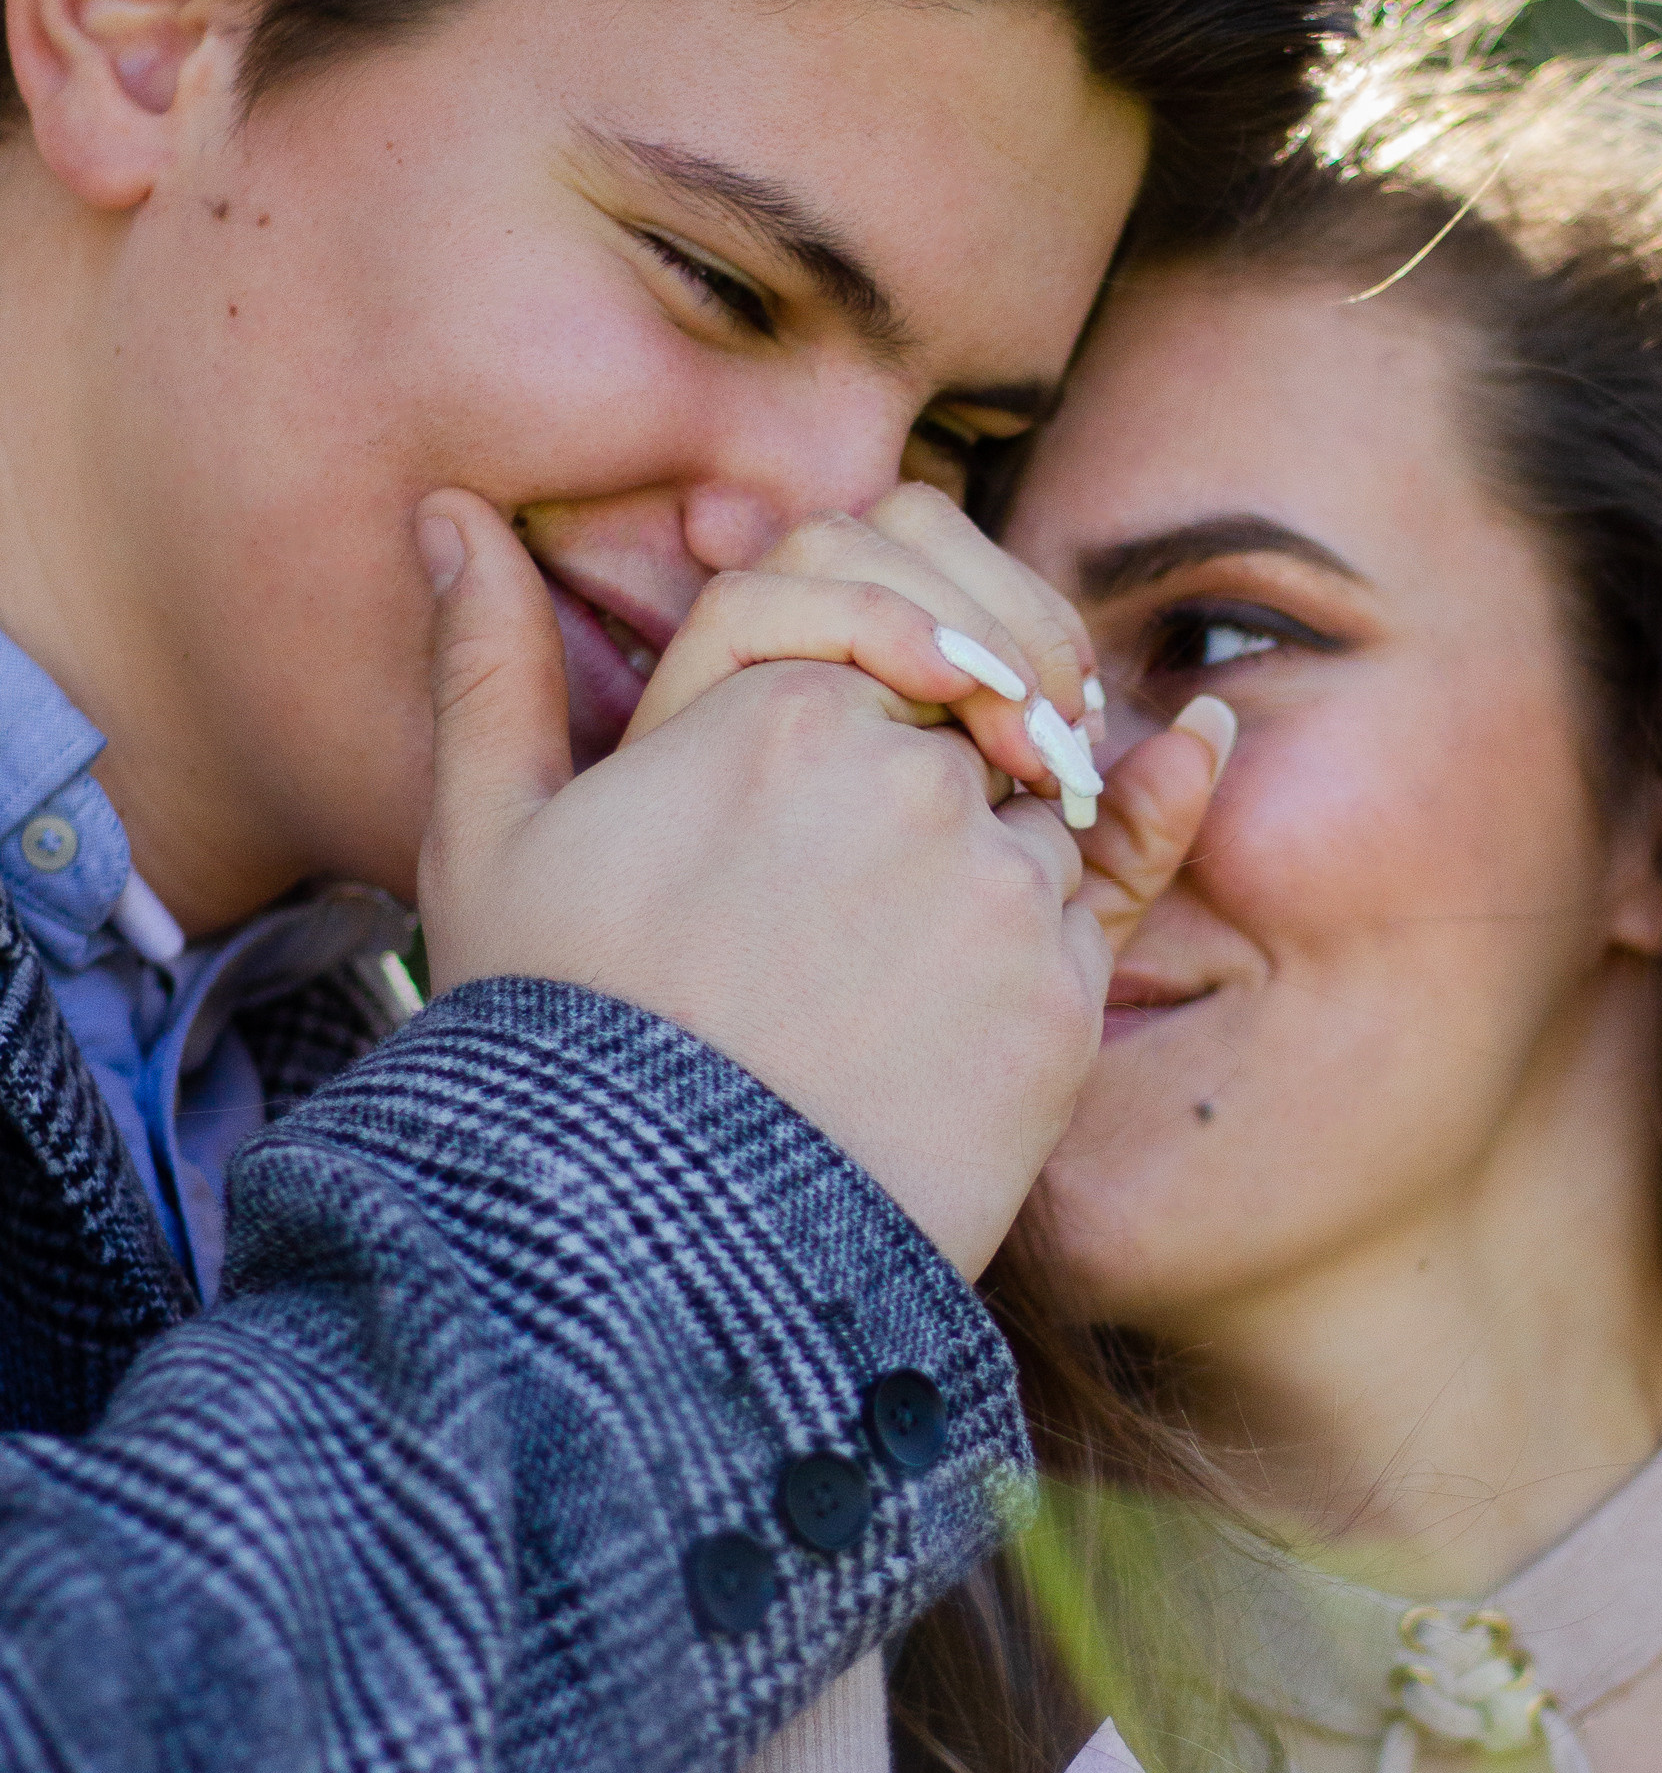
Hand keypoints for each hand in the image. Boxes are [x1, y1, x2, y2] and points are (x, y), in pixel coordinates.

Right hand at [413, 493, 1226, 1272]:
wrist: (654, 1253)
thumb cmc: (558, 1041)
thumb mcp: (493, 842)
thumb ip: (496, 664)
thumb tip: (455, 519)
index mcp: (780, 707)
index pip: (878, 621)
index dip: (872, 668)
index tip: (852, 728)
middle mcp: (907, 772)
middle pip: (964, 711)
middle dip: (929, 763)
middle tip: (849, 878)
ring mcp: (996, 881)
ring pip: (1034, 810)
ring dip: (982, 858)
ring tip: (871, 972)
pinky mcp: (1063, 991)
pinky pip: (1096, 906)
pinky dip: (1050, 926)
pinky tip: (968, 983)